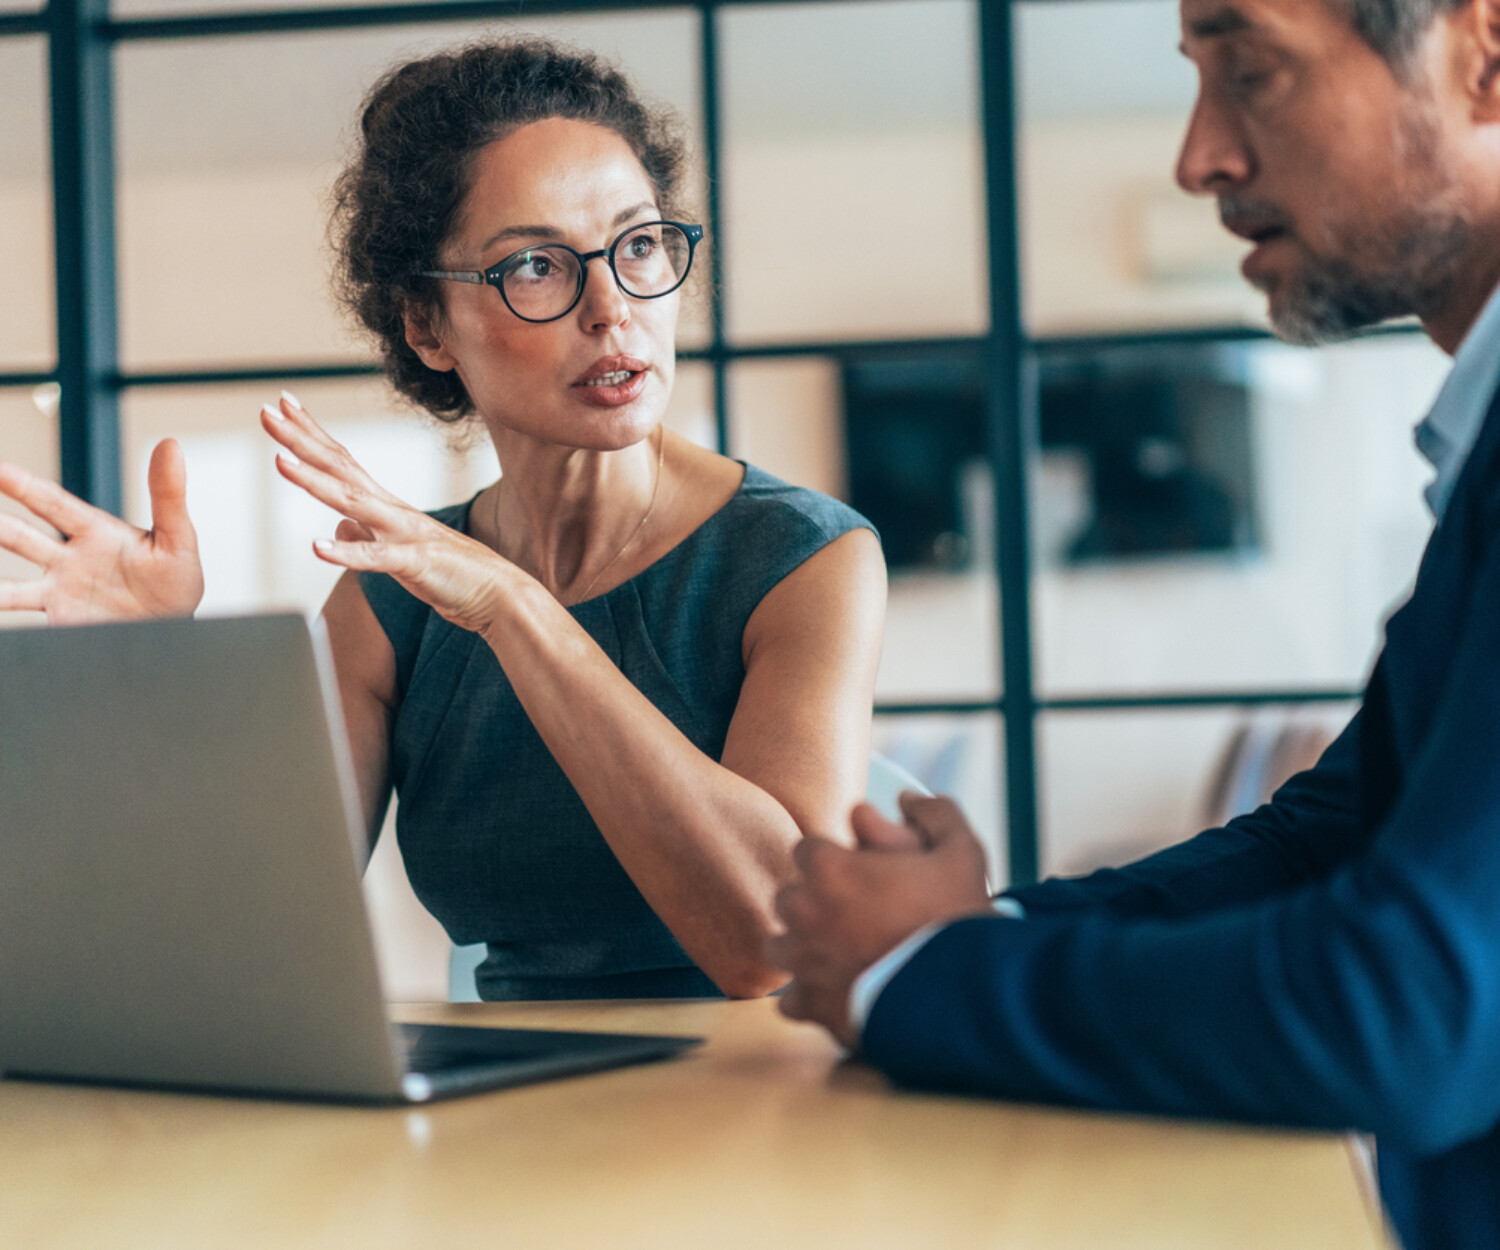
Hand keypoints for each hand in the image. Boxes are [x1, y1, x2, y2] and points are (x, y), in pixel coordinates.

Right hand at [0, 440, 203, 622]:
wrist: (175, 628)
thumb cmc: (176, 582)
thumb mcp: (178, 539)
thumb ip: (168, 496)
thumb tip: (170, 446)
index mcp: (95, 532)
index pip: (50, 502)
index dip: (21, 485)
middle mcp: (70, 558)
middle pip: (18, 537)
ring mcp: (61, 589)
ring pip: (12, 583)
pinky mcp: (62, 618)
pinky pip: (21, 614)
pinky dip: (1, 612)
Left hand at [260, 393, 505, 632]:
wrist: (500, 595)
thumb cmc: (453, 574)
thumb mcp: (399, 554)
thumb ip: (366, 537)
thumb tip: (337, 528)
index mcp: (387, 508)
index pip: (342, 461)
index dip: (311, 433)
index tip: (283, 405)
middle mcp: (393, 511)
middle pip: (341, 468)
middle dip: (302, 440)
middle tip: (268, 411)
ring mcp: (406, 534)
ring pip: (354, 502)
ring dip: (315, 481)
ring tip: (281, 461)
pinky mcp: (417, 564)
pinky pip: (377, 558)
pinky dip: (347, 552)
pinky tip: (317, 547)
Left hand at [768, 793, 992, 1048]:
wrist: (964, 997)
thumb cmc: (959, 918)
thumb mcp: (962, 853)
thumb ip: (935, 813)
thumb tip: (907, 798)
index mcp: (828, 868)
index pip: (807, 851)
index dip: (833, 860)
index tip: (858, 875)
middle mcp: (803, 912)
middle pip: (790, 897)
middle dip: (815, 902)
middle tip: (855, 914)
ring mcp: (802, 962)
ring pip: (782, 946)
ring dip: (805, 946)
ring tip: (843, 953)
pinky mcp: (811, 1006)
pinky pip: (791, 1000)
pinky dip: (810, 996)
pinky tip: (839, 992)